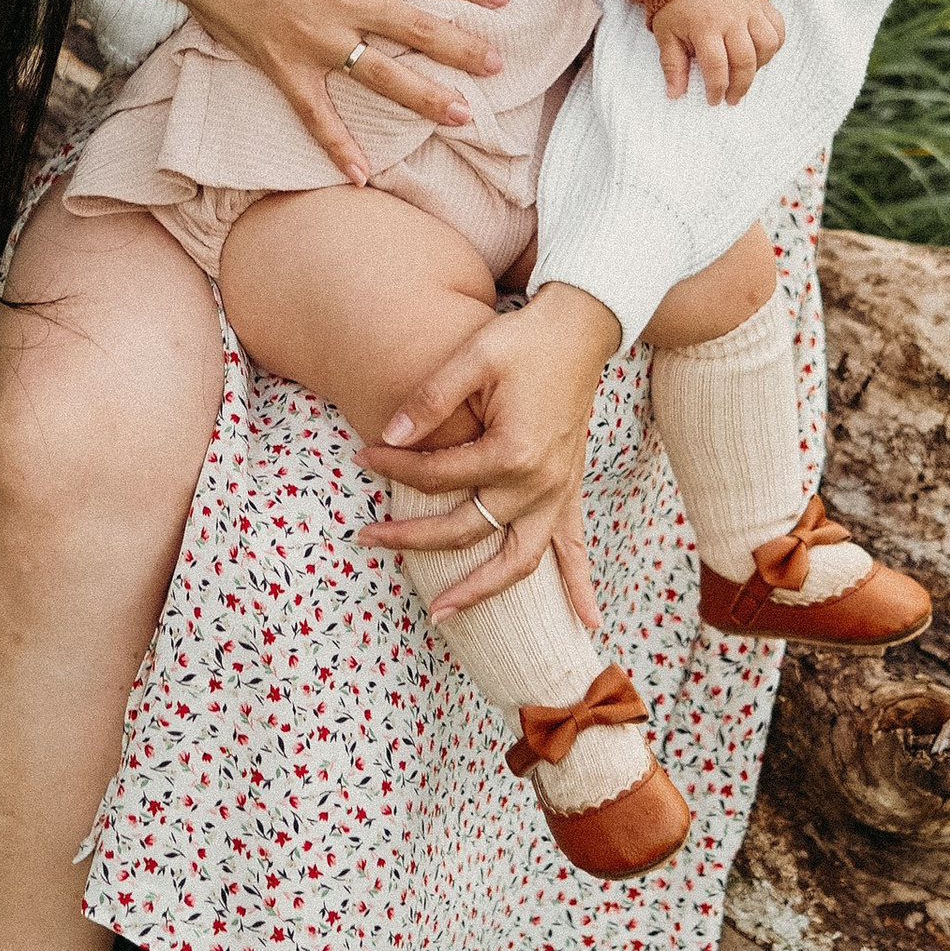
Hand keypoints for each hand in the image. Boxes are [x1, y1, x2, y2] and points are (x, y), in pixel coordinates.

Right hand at [111, 0, 515, 188]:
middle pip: (417, 30)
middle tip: (497, 67)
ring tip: (460, 117)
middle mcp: (344, 3)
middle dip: (462, 49)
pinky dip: (337, 147)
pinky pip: (316, 115)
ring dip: (423, 98)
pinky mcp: (286, 68)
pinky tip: (363, 176)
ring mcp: (316, 41)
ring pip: (381, 76)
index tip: (504, 0)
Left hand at [356, 281, 622, 615]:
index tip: (362, 454)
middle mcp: (537, 483)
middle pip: (465, 530)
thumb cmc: (526, 339)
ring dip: (480, 591)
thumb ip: (430, 399)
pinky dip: (579, 586)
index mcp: (511, 452)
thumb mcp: (474, 356)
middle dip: (411, 539)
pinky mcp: (569, 488)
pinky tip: (587, 624)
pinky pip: (575, 547)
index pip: (437, 477)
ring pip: (518, 561)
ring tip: (442, 613)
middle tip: (367, 538)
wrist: (582, 326)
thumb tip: (386, 436)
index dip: (394, 467)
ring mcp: (557, 491)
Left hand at [651, 0, 784, 106]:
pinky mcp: (761, 3)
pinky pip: (778, 28)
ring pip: (767, 44)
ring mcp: (749, 10)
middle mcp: (731, 18)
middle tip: (732, 98)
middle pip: (745, 60)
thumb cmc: (676, 4)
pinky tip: (760, 53)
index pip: (717, 66)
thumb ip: (672, 64)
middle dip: (740, 85)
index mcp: (705, 26)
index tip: (713, 100)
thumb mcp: (666, 33)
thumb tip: (674, 94)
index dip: (717, 88)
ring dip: (760, 65)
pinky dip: (774, 44)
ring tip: (746, 73)